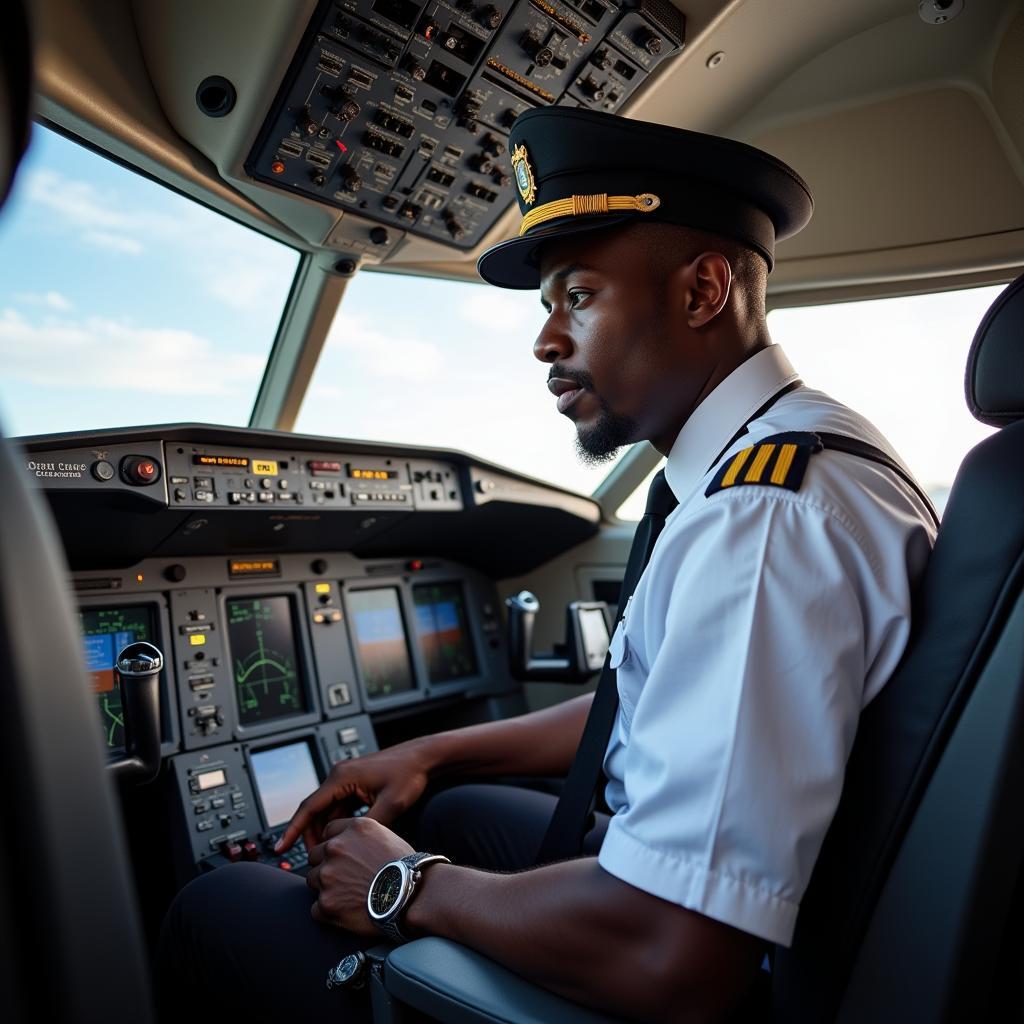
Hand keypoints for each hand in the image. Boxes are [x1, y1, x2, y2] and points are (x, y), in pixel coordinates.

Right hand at [276, 738, 436, 852]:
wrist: (423, 758)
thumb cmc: (408, 774)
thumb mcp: (390, 804)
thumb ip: (368, 826)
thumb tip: (349, 846)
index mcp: (341, 777)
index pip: (309, 807)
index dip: (293, 829)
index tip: (280, 847)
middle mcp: (339, 776)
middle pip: (315, 811)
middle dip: (311, 835)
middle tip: (313, 860)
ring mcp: (347, 780)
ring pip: (327, 811)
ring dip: (326, 831)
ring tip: (328, 854)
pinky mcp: (356, 785)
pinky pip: (339, 808)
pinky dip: (338, 824)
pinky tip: (343, 840)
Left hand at [306, 816, 414, 931]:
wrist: (413, 896)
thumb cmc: (406, 869)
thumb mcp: (386, 837)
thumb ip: (360, 836)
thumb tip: (347, 843)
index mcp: (353, 828)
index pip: (328, 832)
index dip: (335, 846)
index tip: (343, 857)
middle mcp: (336, 847)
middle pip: (315, 856)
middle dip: (327, 866)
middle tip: (347, 879)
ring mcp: (328, 875)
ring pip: (313, 881)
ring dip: (327, 888)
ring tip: (351, 895)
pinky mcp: (326, 903)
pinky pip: (316, 909)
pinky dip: (328, 912)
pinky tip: (348, 911)